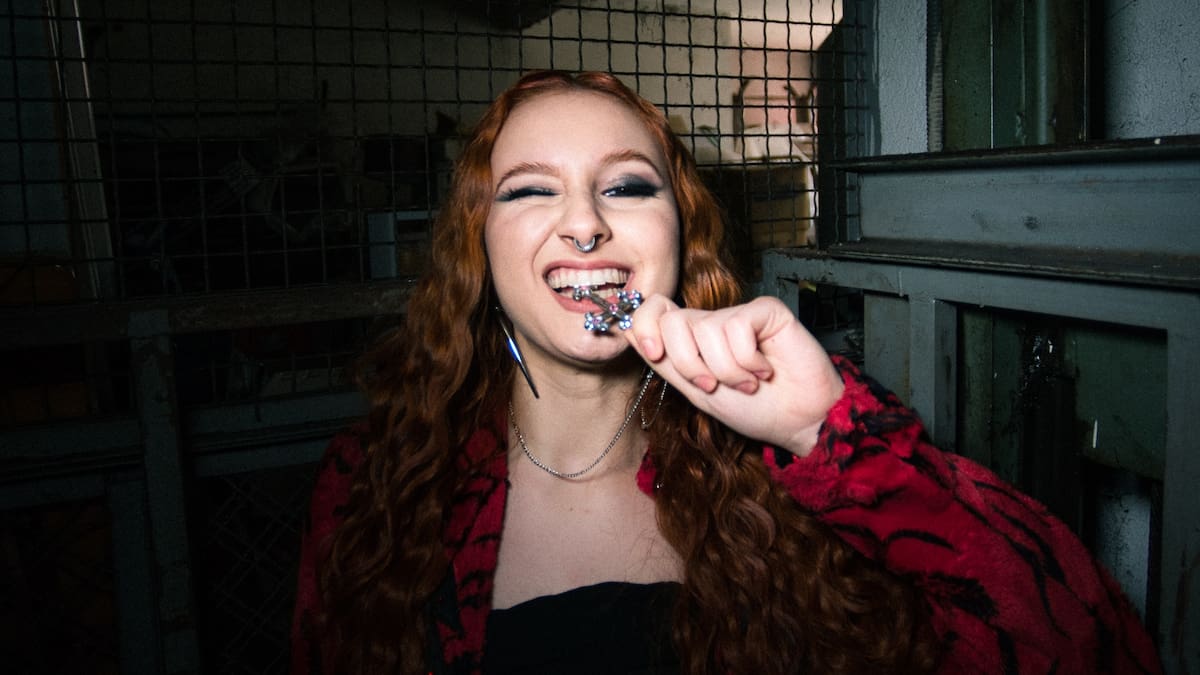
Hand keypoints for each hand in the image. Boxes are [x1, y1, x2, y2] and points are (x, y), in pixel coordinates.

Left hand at [622, 295, 844, 456]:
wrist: (797, 421)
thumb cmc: (752, 408)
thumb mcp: (694, 389)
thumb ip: (664, 359)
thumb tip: (625, 328)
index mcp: (690, 338)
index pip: (651, 310)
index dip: (645, 328)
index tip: (655, 354)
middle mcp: (711, 321)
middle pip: (672, 322)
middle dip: (691, 364)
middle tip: (714, 384)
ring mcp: (738, 313)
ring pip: (706, 330)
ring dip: (727, 370)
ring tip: (748, 381)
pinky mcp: (766, 310)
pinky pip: (737, 328)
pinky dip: (748, 360)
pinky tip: (765, 369)